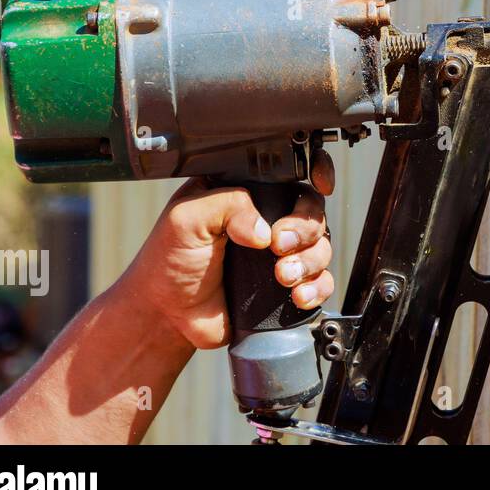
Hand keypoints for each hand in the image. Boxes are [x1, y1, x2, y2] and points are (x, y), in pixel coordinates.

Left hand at [122, 152, 337, 350]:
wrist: (167, 315)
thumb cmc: (168, 261)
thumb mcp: (186, 218)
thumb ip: (227, 205)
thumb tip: (266, 231)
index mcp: (246, 193)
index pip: (289, 175)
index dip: (315, 174)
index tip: (321, 186)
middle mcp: (268, 219)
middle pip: (312, 212)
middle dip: (305, 229)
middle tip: (279, 246)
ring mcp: (280, 254)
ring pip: (321, 247)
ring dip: (309, 261)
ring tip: (282, 276)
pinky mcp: (286, 285)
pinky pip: (321, 281)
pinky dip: (317, 286)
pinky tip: (297, 295)